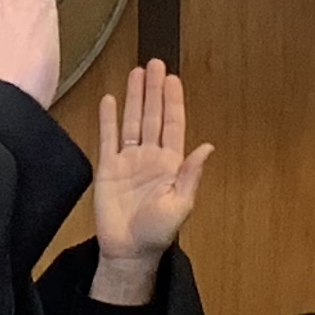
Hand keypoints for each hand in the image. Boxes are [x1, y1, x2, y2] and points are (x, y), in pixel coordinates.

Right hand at [87, 61, 213, 301]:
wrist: (128, 251)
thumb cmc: (157, 233)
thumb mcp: (181, 205)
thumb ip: (191, 175)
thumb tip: (207, 147)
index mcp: (171, 164)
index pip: (172, 125)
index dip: (172, 102)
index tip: (172, 79)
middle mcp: (150, 157)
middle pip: (151, 116)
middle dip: (153, 90)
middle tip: (154, 63)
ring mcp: (128, 160)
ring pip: (131, 121)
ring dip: (134, 98)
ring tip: (135, 73)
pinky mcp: (107, 168)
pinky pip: (108, 138)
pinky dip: (108, 119)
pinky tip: (110, 100)